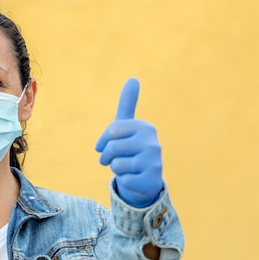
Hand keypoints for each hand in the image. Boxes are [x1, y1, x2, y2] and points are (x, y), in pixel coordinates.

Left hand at [95, 78, 162, 207]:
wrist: (145, 178)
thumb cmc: (131, 149)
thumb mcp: (127, 127)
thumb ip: (127, 103)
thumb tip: (133, 78)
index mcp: (145, 127)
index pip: (111, 131)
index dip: (103, 141)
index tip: (106, 145)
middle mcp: (153, 143)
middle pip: (112, 148)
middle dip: (107, 157)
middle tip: (112, 160)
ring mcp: (155, 162)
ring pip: (116, 165)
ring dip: (116, 169)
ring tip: (127, 168)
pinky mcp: (152, 180)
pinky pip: (124, 180)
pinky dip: (124, 181)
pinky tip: (134, 178)